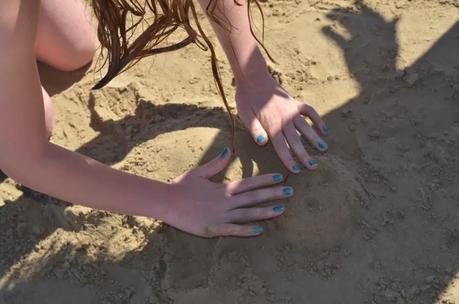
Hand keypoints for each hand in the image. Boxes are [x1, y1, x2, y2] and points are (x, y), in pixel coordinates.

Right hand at [162, 147, 292, 237]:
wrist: (165, 201)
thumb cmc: (180, 186)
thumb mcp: (199, 172)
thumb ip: (216, 163)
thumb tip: (229, 151)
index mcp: (223, 187)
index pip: (249, 183)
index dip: (266, 180)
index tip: (280, 177)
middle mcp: (225, 200)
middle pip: (253, 197)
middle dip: (273, 194)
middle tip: (290, 191)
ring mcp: (221, 215)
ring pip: (248, 213)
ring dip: (266, 211)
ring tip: (282, 209)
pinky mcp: (213, 228)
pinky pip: (234, 230)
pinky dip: (247, 230)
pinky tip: (260, 230)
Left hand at [236, 79, 329, 172]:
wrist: (253, 77)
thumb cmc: (246, 98)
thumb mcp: (245, 115)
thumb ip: (255, 129)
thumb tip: (263, 143)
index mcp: (271, 125)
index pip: (282, 146)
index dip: (289, 159)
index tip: (296, 170)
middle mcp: (284, 119)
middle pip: (296, 140)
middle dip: (305, 155)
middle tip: (314, 166)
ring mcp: (291, 110)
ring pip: (306, 127)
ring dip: (315, 138)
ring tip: (324, 149)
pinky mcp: (294, 102)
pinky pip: (309, 112)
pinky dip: (317, 119)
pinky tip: (324, 129)